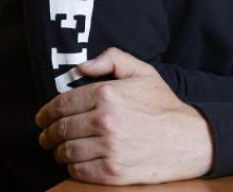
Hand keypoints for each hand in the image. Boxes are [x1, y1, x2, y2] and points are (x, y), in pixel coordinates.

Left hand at [35, 47, 213, 184]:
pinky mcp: (114, 172)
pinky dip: (72, 167)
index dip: (46, 112)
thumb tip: (82, 66)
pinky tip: (74, 163)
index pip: (62, 104)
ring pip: (67, 151)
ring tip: (58, 150)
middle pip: (61, 129)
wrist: (190, 140)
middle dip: (48, 133)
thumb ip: (111, 59)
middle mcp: (105, 121)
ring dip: (58, 151)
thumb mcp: (142, 71)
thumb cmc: (164, 106)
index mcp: (107, 94)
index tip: (41, 118)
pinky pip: (80, 171)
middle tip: (45, 136)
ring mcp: (109, 148)